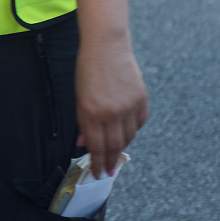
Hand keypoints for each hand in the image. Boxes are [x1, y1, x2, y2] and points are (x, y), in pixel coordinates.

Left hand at [74, 35, 147, 177]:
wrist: (107, 46)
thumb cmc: (88, 70)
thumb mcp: (78, 97)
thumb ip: (82, 122)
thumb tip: (83, 144)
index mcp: (91, 112)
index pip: (96, 147)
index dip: (98, 163)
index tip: (98, 174)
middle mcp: (111, 112)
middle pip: (114, 146)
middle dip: (111, 162)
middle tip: (109, 172)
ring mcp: (128, 106)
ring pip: (129, 136)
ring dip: (122, 146)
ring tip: (116, 152)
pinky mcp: (141, 99)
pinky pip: (139, 123)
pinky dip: (133, 130)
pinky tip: (127, 132)